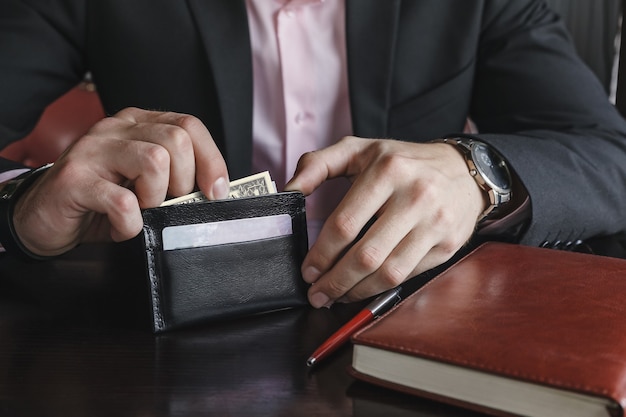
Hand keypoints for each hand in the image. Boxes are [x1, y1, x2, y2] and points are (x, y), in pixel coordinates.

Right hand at [13, 107, 228, 255]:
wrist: (45, 217)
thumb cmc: (102, 202)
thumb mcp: (145, 182)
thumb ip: (175, 176)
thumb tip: (218, 190)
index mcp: (138, 124)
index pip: (189, 125)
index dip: (212, 160)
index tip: (216, 191)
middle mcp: (116, 129)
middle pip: (176, 141)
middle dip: (183, 181)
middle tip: (165, 204)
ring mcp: (93, 150)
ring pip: (154, 161)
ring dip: (156, 199)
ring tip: (141, 212)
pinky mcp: (74, 179)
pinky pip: (123, 202)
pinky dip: (130, 224)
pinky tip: (120, 228)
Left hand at [285, 136, 485, 307]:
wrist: (464, 170)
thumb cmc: (403, 162)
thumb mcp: (360, 150)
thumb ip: (318, 164)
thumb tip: (289, 190)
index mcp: (387, 170)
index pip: (345, 224)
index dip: (322, 254)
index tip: (308, 270)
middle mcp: (415, 196)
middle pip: (366, 255)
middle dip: (335, 282)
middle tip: (317, 293)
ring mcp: (434, 223)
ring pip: (388, 273)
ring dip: (356, 292)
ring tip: (337, 296)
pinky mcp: (447, 244)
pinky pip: (408, 276)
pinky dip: (382, 288)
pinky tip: (364, 288)